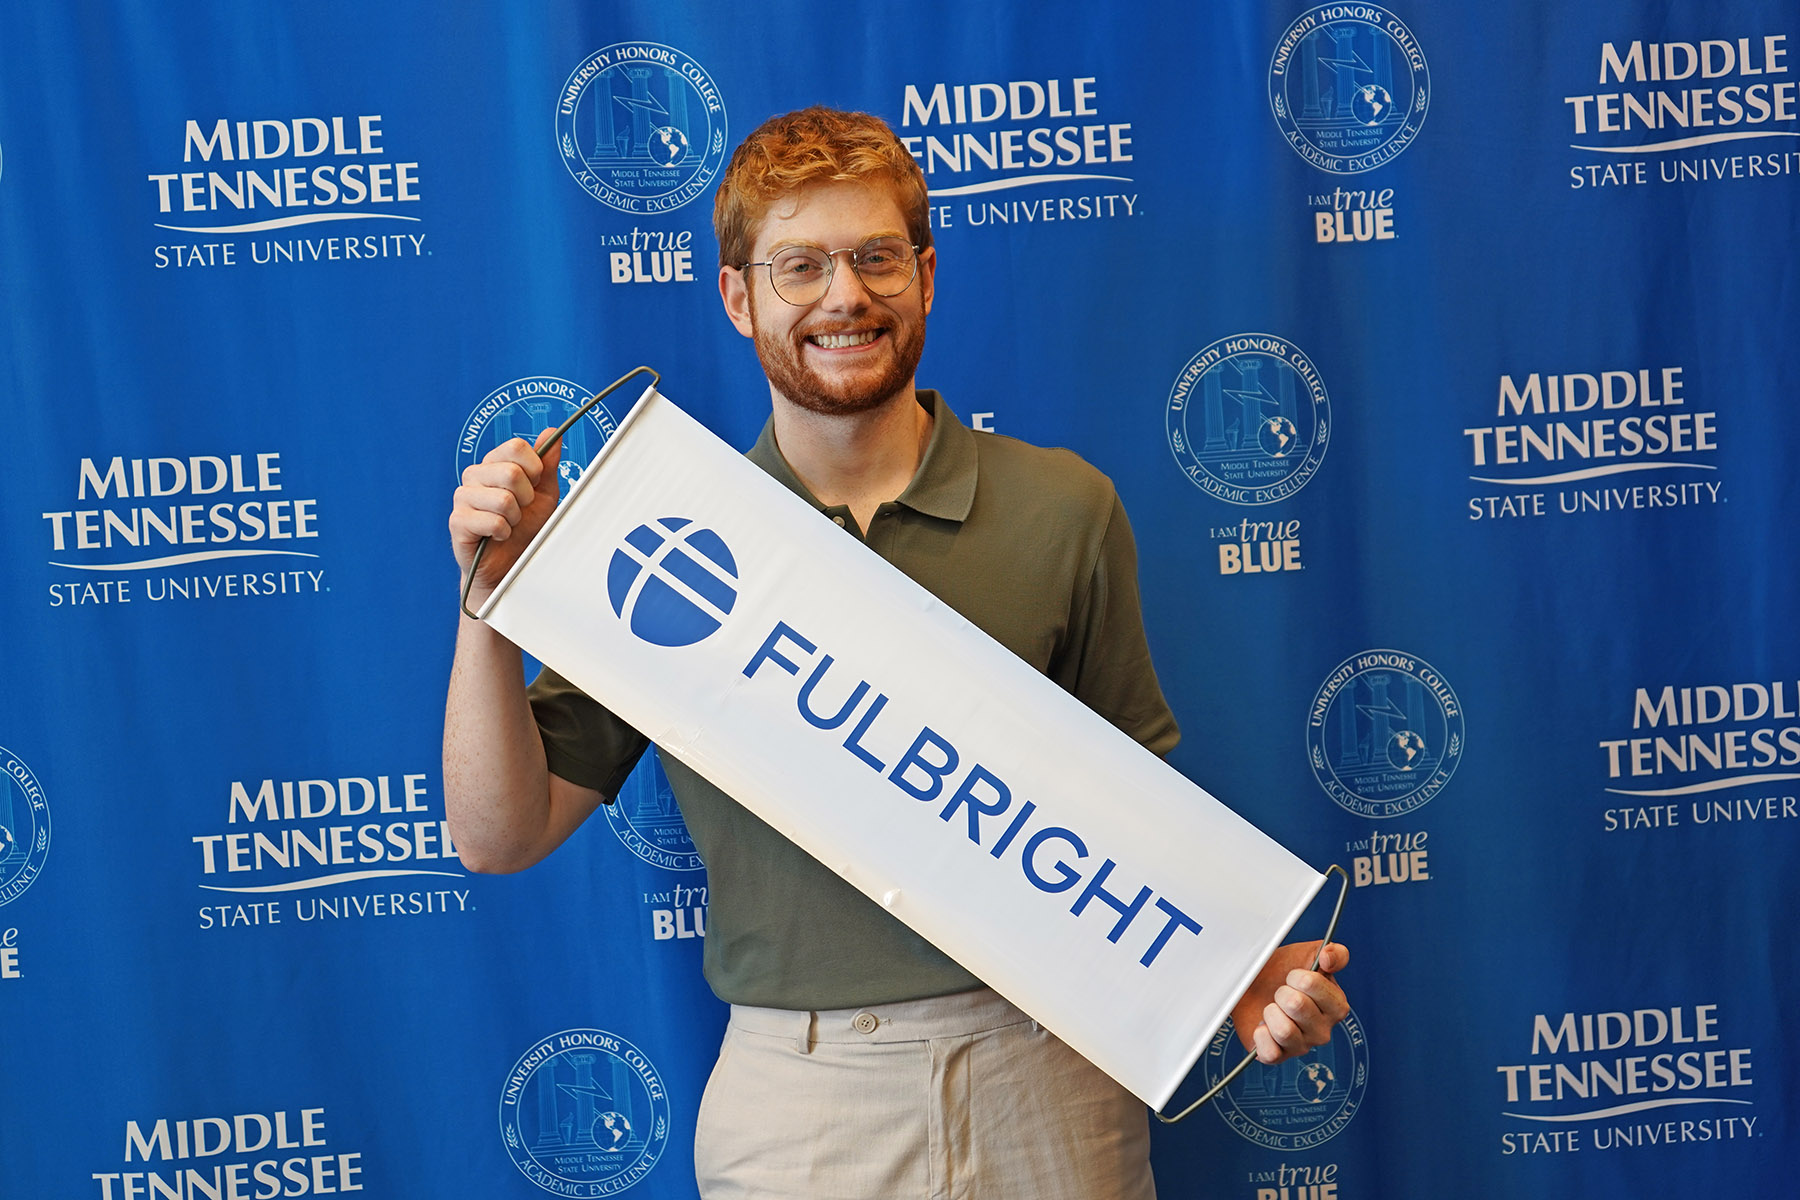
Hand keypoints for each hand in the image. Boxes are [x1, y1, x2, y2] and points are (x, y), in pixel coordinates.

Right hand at [450, 430, 561, 605]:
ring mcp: (463, 497)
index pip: (517, 447)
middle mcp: (475, 475)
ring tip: (509, 524)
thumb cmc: (525, 528)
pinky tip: (498, 536)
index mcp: (494, 463)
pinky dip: (503, 532)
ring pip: (504, 499)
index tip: (535, 486)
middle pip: (512, 472)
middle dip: (527, 498)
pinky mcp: (457, 521)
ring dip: (515, 518)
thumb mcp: (544, 494)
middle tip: (521, 511)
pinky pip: (492, 521)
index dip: (535, 469)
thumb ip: (546, 464)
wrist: (510, 563)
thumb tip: (552, 433)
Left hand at [1231, 941, 1348, 1064]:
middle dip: (1282, 992)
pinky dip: (1261, 1035)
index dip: (1299, 976)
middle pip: (1297, 1005)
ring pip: (1284, 1030)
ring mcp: (1301, 1046)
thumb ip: (1333, 953)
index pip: (1316, 987)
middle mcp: (1322, 1031)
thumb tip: (1329, 957)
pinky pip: (1271, 1052)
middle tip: (1281, 993)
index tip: (1294, 976)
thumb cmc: (1282, 971)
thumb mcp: (1310, 954)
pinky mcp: (1278, 1056)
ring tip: (1272, 1008)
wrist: (1253, 984)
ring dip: (1271, 1012)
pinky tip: (1262, 1025)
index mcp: (1335, 1007)